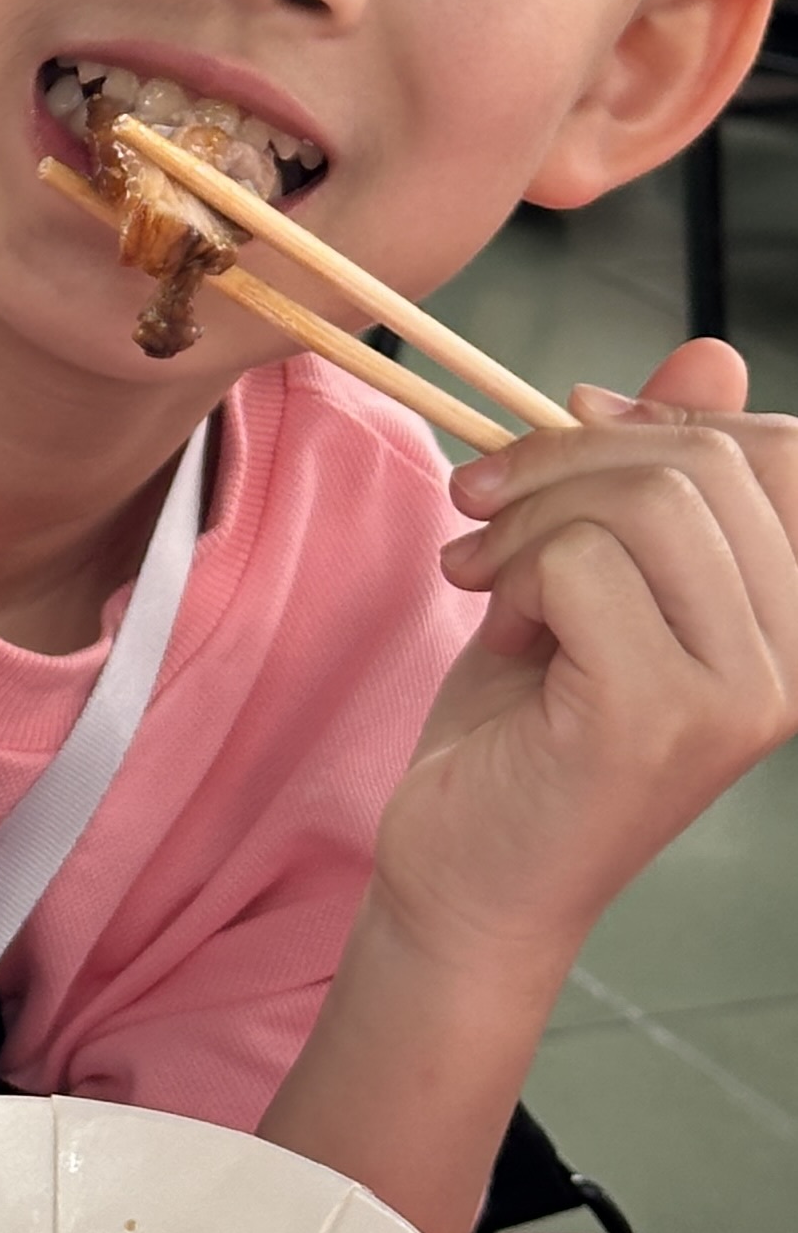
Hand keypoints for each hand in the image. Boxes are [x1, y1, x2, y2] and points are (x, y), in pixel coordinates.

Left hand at [380, 338, 797, 977]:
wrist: (467, 878)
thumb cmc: (527, 729)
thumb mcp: (595, 571)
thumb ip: (658, 471)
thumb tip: (714, 355)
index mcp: (792, 618)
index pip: (781, 450)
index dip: (666, 416)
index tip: (569, 431)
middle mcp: (791, 659)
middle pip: (705, 460)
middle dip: (568, 455)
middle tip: (482, 503)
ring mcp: (737, 694)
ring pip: (647, 502)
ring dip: (532, 514)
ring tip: (481, 570)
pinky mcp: (657, 718)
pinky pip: (586, 563)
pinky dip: (516, 571)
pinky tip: (495, 625)